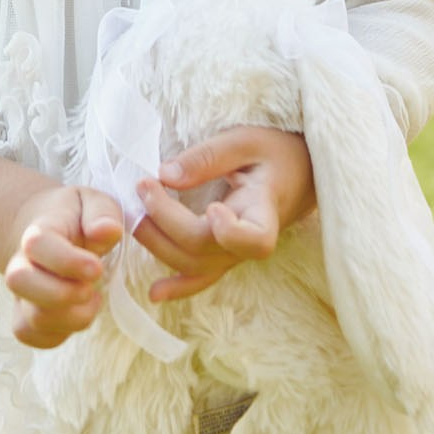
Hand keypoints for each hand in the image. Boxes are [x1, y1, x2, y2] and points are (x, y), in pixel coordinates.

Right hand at [4, 185, 122, 349]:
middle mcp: (20, 263)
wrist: (47, 232)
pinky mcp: (24, 317)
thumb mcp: (94, 203)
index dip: (68, 261)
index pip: (37, 245)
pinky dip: (59, 334)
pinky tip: (78, 313)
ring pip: (31, 317)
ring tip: (92, 298)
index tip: (97, 267)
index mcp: (38, 231)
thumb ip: (103, 214)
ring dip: (70, 318)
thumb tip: (108, 230)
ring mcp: (20, 293)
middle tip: (92, 287)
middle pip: (20, 282)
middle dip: (62, 293)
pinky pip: (32, 336)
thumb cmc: (76, 218)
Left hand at [134, 124, 315, 301]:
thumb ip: (207, 158)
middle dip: (166, 221)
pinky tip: (155, 293)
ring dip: (158, 244)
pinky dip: (178, 286)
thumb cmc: (274, 152)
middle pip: (203, 248)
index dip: (230, 232)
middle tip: (143, 185)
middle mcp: (250, 240)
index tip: (213, 207)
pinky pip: (202, 277)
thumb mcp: (245, 141)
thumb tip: (165, 175)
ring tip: (135, 214)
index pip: (254, 240)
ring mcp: (236, 252)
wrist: (299, 171)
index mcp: (264, 210)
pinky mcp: (226, 255)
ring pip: (194, 265)